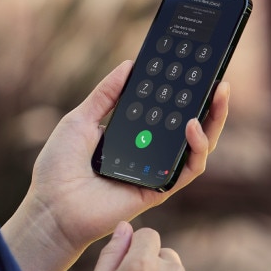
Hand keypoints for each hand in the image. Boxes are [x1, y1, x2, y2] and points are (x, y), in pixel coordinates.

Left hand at [3, 61, 229, 270]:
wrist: (52, 206)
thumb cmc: (59, 165)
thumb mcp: (80, 119)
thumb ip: (106, 94)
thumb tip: (129, 64)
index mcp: (129, 134)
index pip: (163, 111)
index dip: (179, 92)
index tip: (193, 68)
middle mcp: (146, 152)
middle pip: (187, 127)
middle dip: (208, 103)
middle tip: (219, 80)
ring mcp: (155, 172)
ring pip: (196, 147)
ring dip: (213, 121)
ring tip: (217, 95)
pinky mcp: (158, 190)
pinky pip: (188, 169)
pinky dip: (196, 148)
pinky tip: (193, 127)